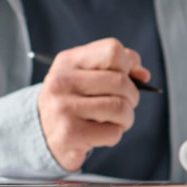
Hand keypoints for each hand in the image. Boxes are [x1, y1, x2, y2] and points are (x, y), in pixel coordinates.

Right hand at [36, 38, 148, 171]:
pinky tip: (99, 134)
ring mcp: (63, 107)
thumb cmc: (74, 101)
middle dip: (131, 97)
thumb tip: (143, 75)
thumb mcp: (87, 76)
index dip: (126, 65)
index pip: (113, 51)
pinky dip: (114, 135)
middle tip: (122, 105)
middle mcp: (61, 81)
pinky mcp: (69, 133)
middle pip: (121, 81)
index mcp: (68, 61)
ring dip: (126, 118)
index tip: (121, 77)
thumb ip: (118, 68)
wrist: (43, 133)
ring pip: (120, 107)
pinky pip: (113, 132)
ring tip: (113, 121)